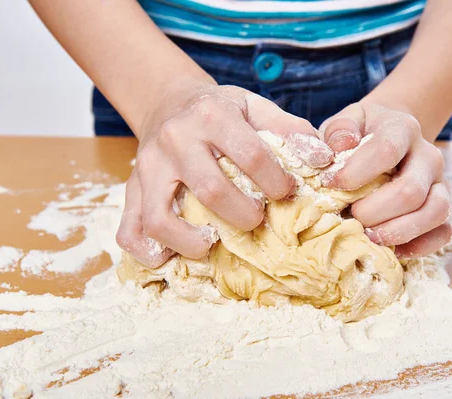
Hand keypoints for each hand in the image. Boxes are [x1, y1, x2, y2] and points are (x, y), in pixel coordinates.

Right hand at [117, 81, 333, 266]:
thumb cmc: (218, 110)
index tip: (286, 193)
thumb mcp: (255, 106)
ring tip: (214, 244)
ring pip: (161, 219)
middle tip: (257, 220)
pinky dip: (149, 253)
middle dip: (244, 215)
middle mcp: (175, 140)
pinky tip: (174, 255)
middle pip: (211, 191)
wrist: (168, 102)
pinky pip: (129, 232)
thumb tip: (322, 159)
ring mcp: (147, 168)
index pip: (252, 156)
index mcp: (212, 115)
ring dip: (192, 243)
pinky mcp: (130, 189)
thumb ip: (290, 129)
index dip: (277, 182)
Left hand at [320, 101, 451, 257]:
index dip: (356, 173)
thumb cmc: (359, 135)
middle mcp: (428, 155)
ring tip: (368, 235)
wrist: (386, 138)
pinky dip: (418, 246)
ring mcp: (441, 183)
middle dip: (373, 211)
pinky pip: (443, 233)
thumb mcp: (344, 122)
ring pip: (434, 213)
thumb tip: (340, 145)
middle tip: (349, 215)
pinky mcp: (445, 208)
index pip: (386, 150)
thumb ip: (338, 130)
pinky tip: (390, 248)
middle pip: (410, 191)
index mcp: (403, 129)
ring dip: (396, 231)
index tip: (329, 184)